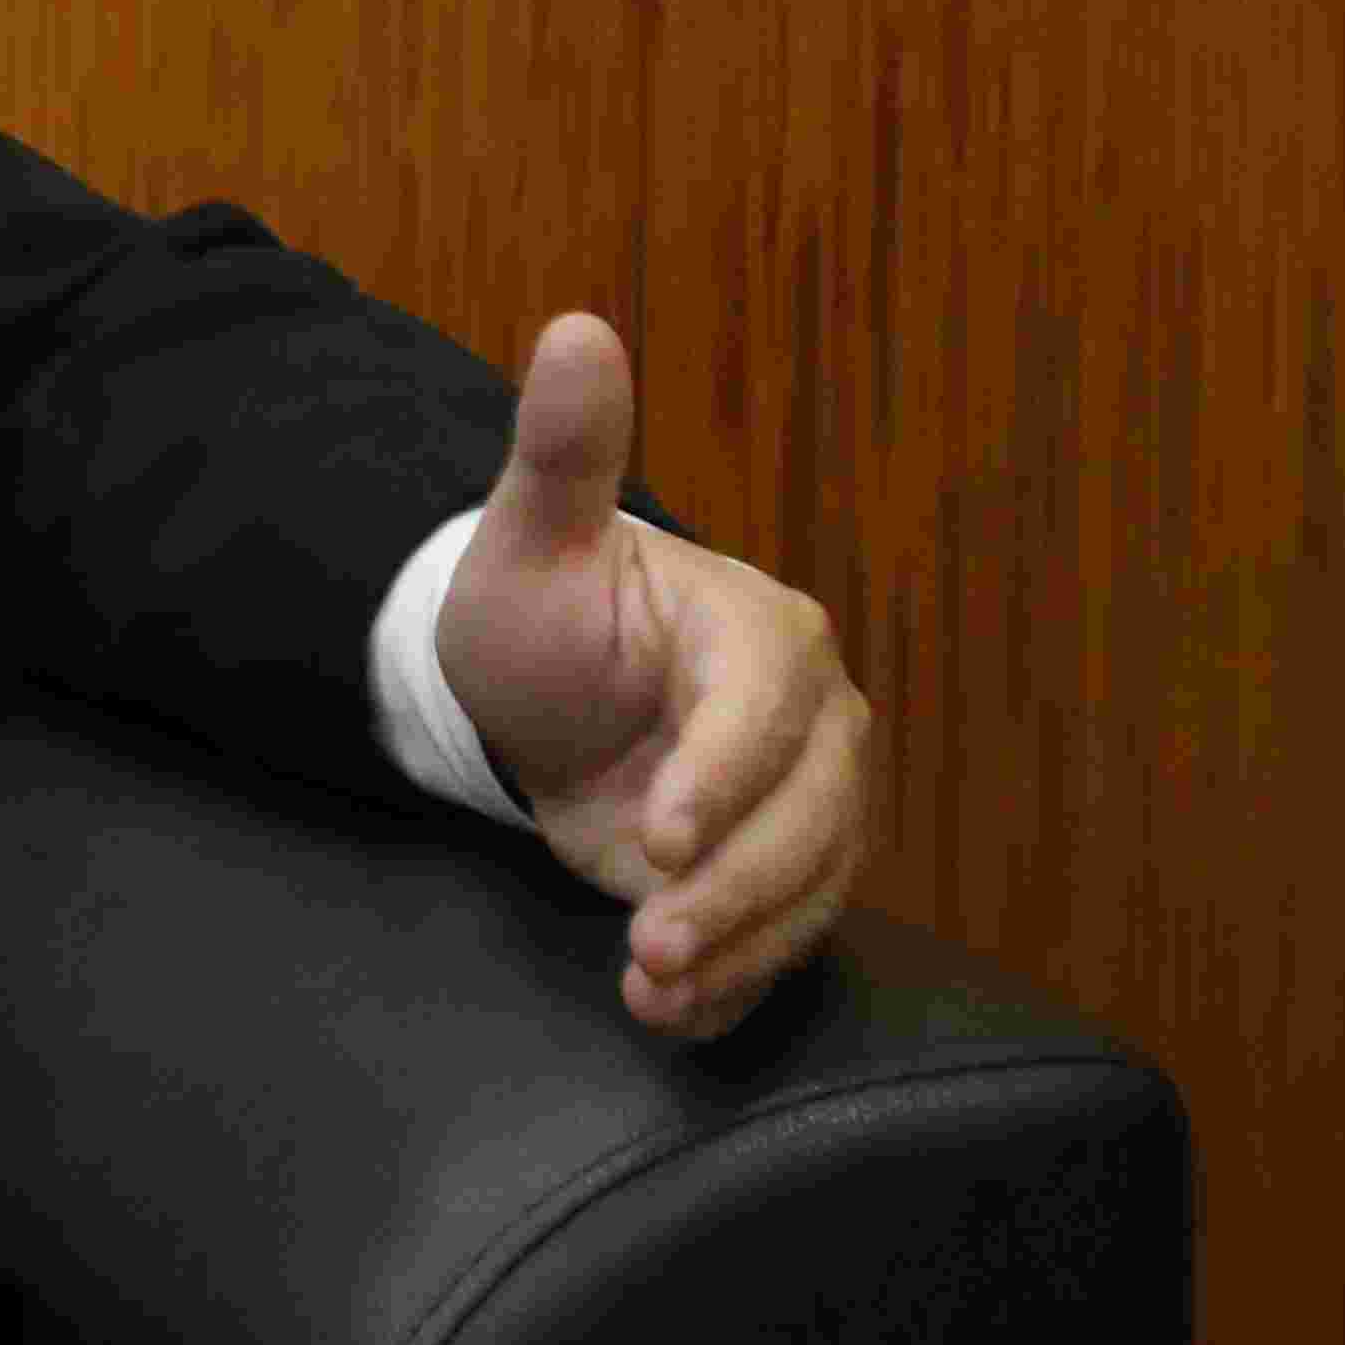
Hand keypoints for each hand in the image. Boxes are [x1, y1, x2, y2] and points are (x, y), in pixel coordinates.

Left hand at [431, 315, 880, 1040]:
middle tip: (649, 946)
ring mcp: (806, 804)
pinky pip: (781, 937)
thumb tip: (575, 329)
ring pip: (808, 889)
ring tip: (650, 987)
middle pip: (808, 819)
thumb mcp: (532, 538)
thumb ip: (563, 452)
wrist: (542, 693)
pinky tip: (668, 1015)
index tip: (658, 837)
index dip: (722, 779)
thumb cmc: (542, 612)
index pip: (765, 712)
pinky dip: (733, 985)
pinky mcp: (781, 872)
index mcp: (763, 634)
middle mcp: (812, 721)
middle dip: (733, 892)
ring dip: (738, 950)